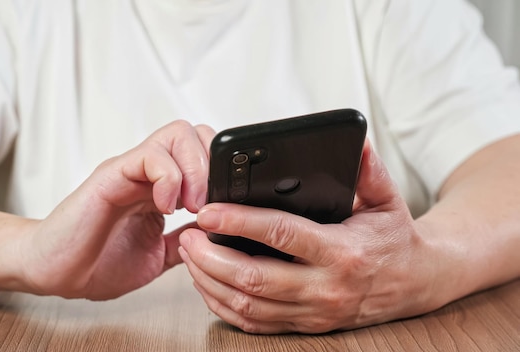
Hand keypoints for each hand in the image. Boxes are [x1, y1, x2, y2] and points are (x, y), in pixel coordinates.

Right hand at [14, 120, 214, 299]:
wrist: (54, 272)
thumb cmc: (97, 262)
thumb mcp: (157, 256)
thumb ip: (184, 240)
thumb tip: (217, 231)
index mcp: (161, 188)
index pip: (204, 154)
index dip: (222, 174)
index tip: (225, 208)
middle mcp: (147, 172)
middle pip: (196, 134)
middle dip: (214, 165)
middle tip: (210, 204)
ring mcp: (130, 170)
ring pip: (178, 134)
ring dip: (195, 169)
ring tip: (191, 205)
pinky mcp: (111, 174)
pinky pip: (149, 155)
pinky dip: (169, 177)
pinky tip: (165, 207)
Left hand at [179, 141, 436, 333]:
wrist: (416, 283)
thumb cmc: (395, 237)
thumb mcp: (388, 198)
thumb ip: (367, 168)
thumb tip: (353, 139)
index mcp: (343, 251)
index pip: (282, 235)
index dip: (239, 222)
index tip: (208, 211)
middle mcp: (326, 288)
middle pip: (254, 278)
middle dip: (211, 257)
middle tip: (187, 235)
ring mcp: (314, 312)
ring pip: (248, 305)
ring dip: (210, 281)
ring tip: (189, 256)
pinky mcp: (306, 325)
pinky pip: (255, 324)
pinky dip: (224, 305)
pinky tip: (208, 283)